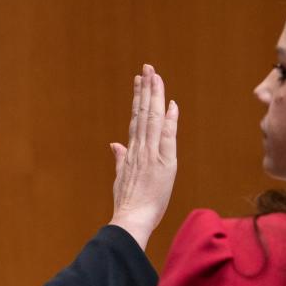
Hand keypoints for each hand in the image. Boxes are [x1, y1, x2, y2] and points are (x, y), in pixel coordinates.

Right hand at [109, 64, 178, 249]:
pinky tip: (171, 105)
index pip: (136, 119)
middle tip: (147, 67)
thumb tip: (114, 144)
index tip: (140, 80)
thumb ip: (119, 158)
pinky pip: (167, 137)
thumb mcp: (121, 177)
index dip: (139, 98)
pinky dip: (169, 121)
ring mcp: (151, 154)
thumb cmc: (127, 203)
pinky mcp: (163, 163)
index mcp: (132, 152)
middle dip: (146, 88)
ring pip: (152, 119)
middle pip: (143, 112)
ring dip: (155, 96)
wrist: (131, 218)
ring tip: (155, 76)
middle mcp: (140, 149)